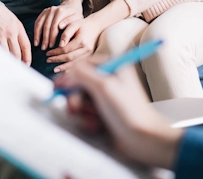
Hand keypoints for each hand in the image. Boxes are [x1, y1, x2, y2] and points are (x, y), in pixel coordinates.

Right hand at [0, 4, 31, 64]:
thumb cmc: (0, 14)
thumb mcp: (13, 21)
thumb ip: (18, 32)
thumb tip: (22, 46)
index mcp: (18, 28)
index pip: (26, 46)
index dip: (27, 57)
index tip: (27, 64)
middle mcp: (11, 33)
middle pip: (17, 53)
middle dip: (18, 62)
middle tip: (18, 68)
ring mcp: (0, 36)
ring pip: (7, 54)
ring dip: (8, 62)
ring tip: (8, 67)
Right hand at [33, 0, 84, 50]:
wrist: (71, 6)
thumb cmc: (75, 16)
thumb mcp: (77, 19)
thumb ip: (70, 22)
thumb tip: (60, 27)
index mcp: (61, 11)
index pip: (54, 26)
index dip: (52, 36)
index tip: (51, 46)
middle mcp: (53, 9)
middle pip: (46, 26)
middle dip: (45, 38)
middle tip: (44, 48)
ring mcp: (47, 10)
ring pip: (40, 24)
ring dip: (38, 35)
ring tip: (38, 45)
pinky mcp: (43, 12)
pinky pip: (37, 22)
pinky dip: (35, 31)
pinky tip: (36, 40)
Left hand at [45, 15, 101, 72]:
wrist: (97, 26)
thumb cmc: (83, 24)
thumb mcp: (74, 24)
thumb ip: (66, 33)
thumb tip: (60, 44)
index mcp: (81, 40)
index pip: (65, 49)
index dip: (55, 52)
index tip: (47, 53)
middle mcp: (86, 48)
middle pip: (69, 57)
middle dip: (57, 60)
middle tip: (48, 61)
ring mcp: (89, 53)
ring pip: (75, 63)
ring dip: (64, 67)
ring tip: (55, 69)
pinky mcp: (90, 56)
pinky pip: (80, 64)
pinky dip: (72, 68)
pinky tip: (65, 71)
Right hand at [54, 59, 182, 168]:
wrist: (142, 138)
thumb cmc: (128, 111)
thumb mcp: (104, 86)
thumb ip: (83, 74)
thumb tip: (69, 69)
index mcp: (113, 67)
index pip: (84, 65)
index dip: (71, 76)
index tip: (60, 87)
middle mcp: (110, 80)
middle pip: (79, 83)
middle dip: (75, 97)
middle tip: (75, 108)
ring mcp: (107, 97)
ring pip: (81, 100)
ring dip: (83, 111)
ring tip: (92, 119)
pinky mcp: (104, 113)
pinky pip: (87, 113)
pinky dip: (88, 120)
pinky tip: (96, 126)